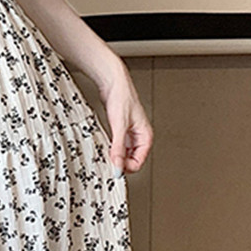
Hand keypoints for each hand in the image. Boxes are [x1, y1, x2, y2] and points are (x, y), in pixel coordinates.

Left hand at [97, 59, 152, 174]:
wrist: (113, 83)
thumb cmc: (122, 98)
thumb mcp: (119, 127)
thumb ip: (118, 149)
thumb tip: (117, 168)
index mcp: (146, 137)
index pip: (138, 163)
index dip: (126, 167)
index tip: (113, 166)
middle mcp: (139, 138)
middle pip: (131, 161)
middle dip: (119, 162)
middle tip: (107, 159)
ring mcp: (130, 136)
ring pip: (123, 156)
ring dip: (114, 156)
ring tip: (105, 151)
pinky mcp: (121, 133)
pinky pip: (117, 148)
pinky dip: (111, 149)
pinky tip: (104, 146)